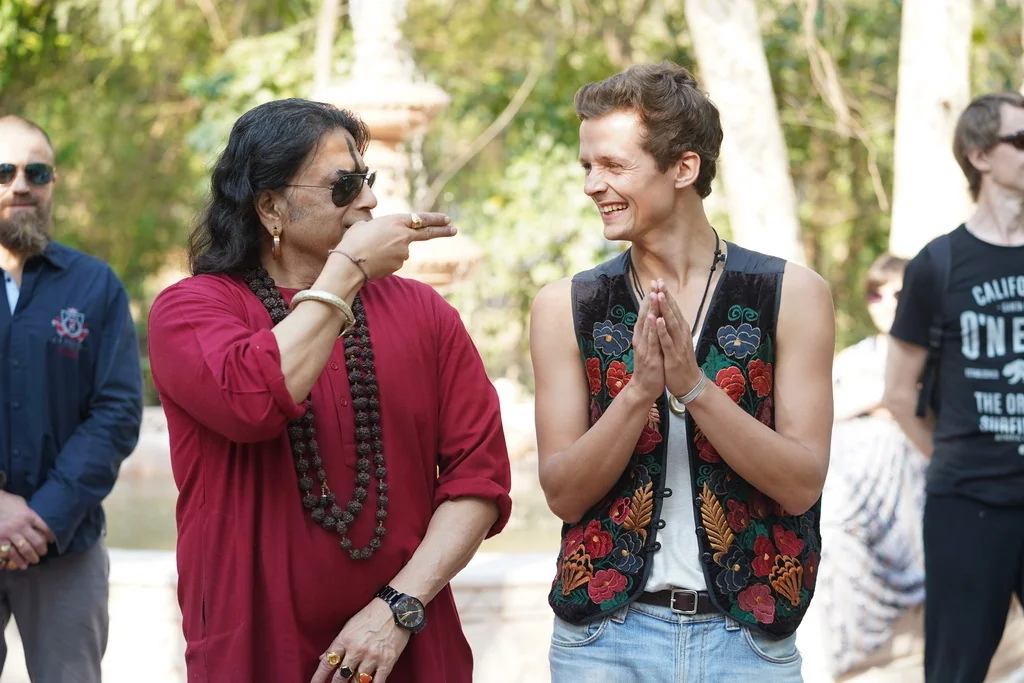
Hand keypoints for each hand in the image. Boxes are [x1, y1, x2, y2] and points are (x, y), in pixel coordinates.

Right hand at [0, 491, 54, 569]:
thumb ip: (29, 512)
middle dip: (41, 550)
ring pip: (23, 550)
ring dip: (28, 558)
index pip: (44, 528)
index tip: (51, 542)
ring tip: (30, 562)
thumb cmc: (5, 502)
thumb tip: (37, 521)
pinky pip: (7, 554)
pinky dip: (12, 561)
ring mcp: (8, 534)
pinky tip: (16, 565)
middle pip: (36, 542)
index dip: (50, 536)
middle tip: (41, 554)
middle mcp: (20, 526)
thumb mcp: (20, 503)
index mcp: (28, 516)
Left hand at [310, 598, 410, 682]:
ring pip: (357, 681)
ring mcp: (372, 657)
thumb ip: (337, 644)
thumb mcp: (349, 625)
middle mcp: (357, 650)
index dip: (319, 677)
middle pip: (341, 676)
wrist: (397, 608)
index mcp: (345, 639)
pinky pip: (377, 682)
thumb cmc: (372, 615)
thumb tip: (324, 658)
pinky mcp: (387, 662)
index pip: (327, 663)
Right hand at [334, 212, 455, 279]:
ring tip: (371, 251)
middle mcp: (404, 236)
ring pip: (402, 250)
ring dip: (391, 251)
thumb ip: (379, 228)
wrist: (350, 262)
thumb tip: (381, 234)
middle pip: (427, 233)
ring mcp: (404, 252)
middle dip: (443, 231)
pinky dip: (386, 261)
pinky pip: (394, 261)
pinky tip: (374, 260)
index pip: (421, 219)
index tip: (447, 219)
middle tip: (454, 229)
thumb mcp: (365, 225)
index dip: (435, 219)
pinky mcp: (399, 265)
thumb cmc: (353, 241)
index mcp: (396, 221)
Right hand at [628, 290, 665, 402]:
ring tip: (653, 294)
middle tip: (653, 282)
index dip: (650, 299)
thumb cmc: (649, 368)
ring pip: (647, 325)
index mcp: (642, 337)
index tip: (654, 285)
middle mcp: (641, 339)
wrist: (643, 388)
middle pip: (645, 316)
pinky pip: (651, 340)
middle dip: (650, 299)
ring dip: (651, 309)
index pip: (646, 314)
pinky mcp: (649, 356)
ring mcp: (644, 347)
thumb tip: (653, 320)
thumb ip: (650, 334)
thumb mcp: (649, 348)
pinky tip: (655, 318)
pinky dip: (653, 328)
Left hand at [651, 281, 704, 397]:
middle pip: (673, 312)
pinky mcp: (674, 356)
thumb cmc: (681, 362)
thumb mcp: (678, 342)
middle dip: (665, 296)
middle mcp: (682, 335)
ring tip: (658, 294)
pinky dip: (662, 330)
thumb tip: (669, 314)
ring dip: (664, 309)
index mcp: (681, 331)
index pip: (673, 309)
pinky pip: (667, 341)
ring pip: (671, 324)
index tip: (659, 281)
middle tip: (658, 281)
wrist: (690, 384)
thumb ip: (674, 329)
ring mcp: (679, 345)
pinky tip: (657, 320)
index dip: (666, 295)